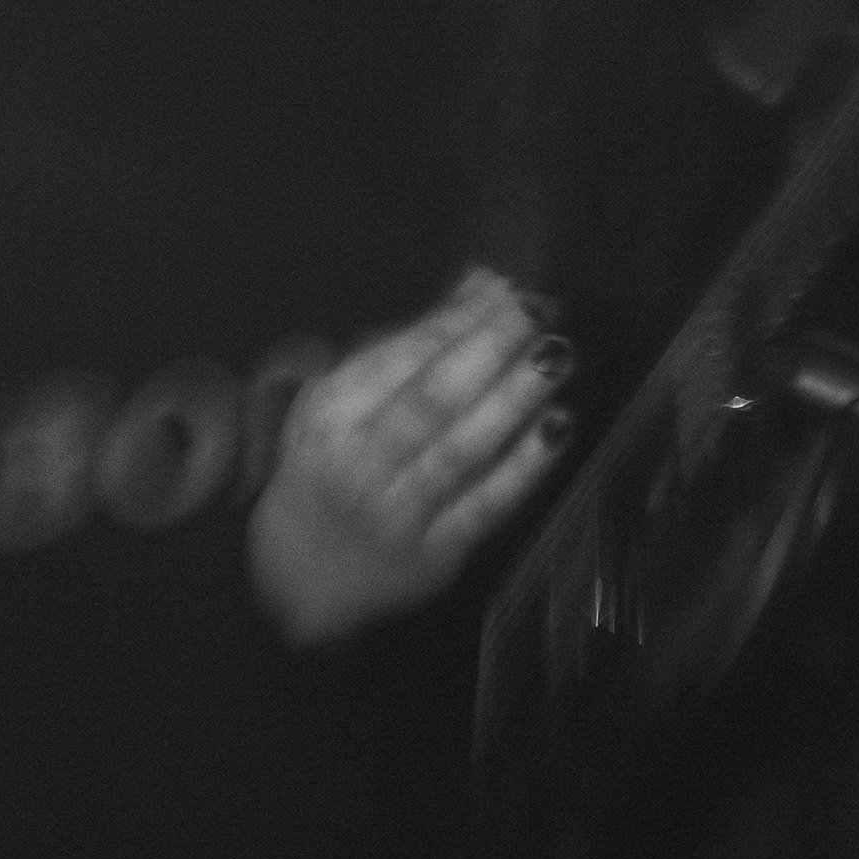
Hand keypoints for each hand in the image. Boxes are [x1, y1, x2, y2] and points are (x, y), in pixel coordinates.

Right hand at [247, 266, 574, 644]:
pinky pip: (486, 503)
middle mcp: (359, 462)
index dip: (462, 317)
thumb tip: (479, 283)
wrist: (300, 574)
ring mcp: (396, 512)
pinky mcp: (434, 553)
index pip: (406, 354)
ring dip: (517, 396)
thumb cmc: (330, 466)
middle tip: (540, 309)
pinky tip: (557, 425)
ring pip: (464, 447)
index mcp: (331, 413)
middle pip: (436, 395)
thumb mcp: (342, 400)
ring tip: (556, 354)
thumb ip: (407, 343)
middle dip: (493, 345)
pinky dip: (525, 464)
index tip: (508, 286)